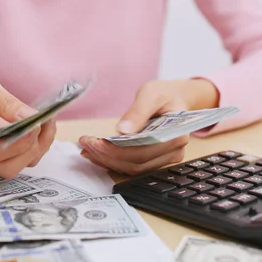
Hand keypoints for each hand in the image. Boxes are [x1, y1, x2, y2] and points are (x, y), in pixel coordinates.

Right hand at [0, 72, 55, 177]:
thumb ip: (5, 102)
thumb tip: (31, 118)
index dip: (16, 143)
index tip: (35, 125)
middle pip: (6, 166)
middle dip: (30, 147)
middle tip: (44, 121)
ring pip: (15, 167)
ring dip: (37, 148)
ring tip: (47, 122)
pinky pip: (19, 161)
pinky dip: (35, 148)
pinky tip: (42, 127)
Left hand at [78, 78, 218, 174]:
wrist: (175, 98)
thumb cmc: (165, 94)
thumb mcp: (151, 93)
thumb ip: (138, 111)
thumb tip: (122, 130)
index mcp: (176, 135)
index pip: (143, 151)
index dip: (117, 150)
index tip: (96, 141)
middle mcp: (173, 152)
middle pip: (136, 163)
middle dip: (107, 155)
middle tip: (86, 143)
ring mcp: (165, 159)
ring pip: (132, 168)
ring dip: (106, 160)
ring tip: (87, 147)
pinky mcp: (154, 161)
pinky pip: (131, 165)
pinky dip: (111, 160)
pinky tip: (96, 152)